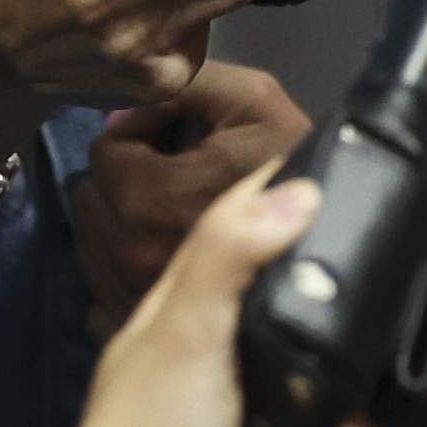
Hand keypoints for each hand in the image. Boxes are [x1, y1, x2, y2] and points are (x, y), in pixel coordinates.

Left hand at [0, 158, 426, 426]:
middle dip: (397, 292)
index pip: (264, 237)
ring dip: (410, 361)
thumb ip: (226, 258)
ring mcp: (283, 426)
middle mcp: (241, 362)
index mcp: (195, 315)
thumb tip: (296, 189)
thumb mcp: (172, 338)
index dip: (321, 207)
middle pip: (336, 303)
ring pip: (367, 370)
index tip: (389, 191)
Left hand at [69, 60, 315, 318]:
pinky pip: (98, 299)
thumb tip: (130, 105)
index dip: (139, 135)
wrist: (335, 303)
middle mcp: (135, 256)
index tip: (175, 140)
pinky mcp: (143, 339)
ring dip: (118, 227)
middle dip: (123, 182)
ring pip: (91, 247)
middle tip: (173, 179)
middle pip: (91, 200)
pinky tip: (162, 269)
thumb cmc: (309, 171)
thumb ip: (190, 86)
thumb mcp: (260, 103)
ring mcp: (135, 304)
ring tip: (172, 221)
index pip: (106, 154)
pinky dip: (120, 279)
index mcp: (155, 198)